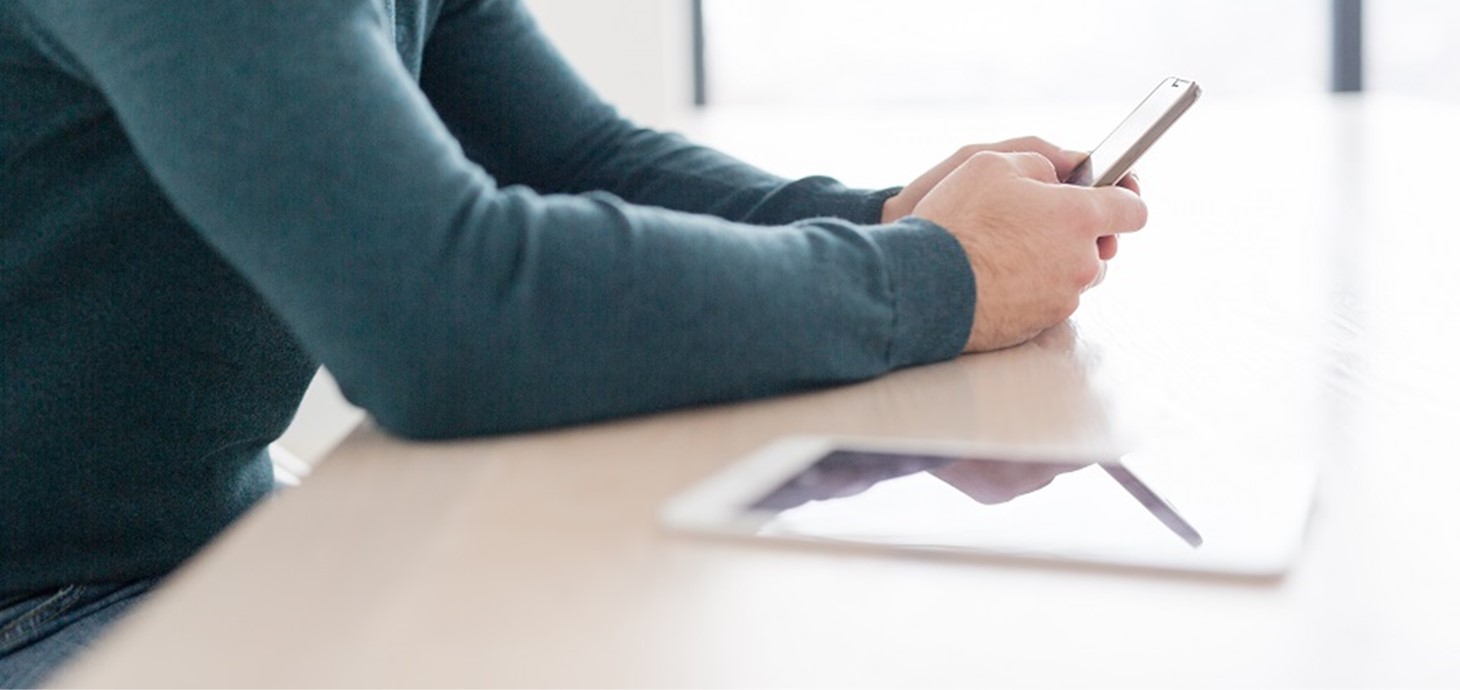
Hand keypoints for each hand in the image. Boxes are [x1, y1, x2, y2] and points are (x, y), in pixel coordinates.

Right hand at [910, 150, 1146, 351]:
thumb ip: (1040, 162)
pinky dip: (1031, 288)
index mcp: (1079, 215)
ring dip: (1054, 262)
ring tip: (1009, 251)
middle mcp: (1081, 260)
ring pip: (1073, 275)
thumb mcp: (992, 164)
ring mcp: (1062, 297)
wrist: (925, 286)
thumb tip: (1055, 175)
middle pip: (1102, 246)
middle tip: (1036, 222)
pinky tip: (998, 276)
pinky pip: (1047, 300)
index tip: (1113, 195)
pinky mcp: (1040, 324)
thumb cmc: (957, 223)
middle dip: (1077, 233)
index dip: (1124, 198)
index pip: (1134, 209)